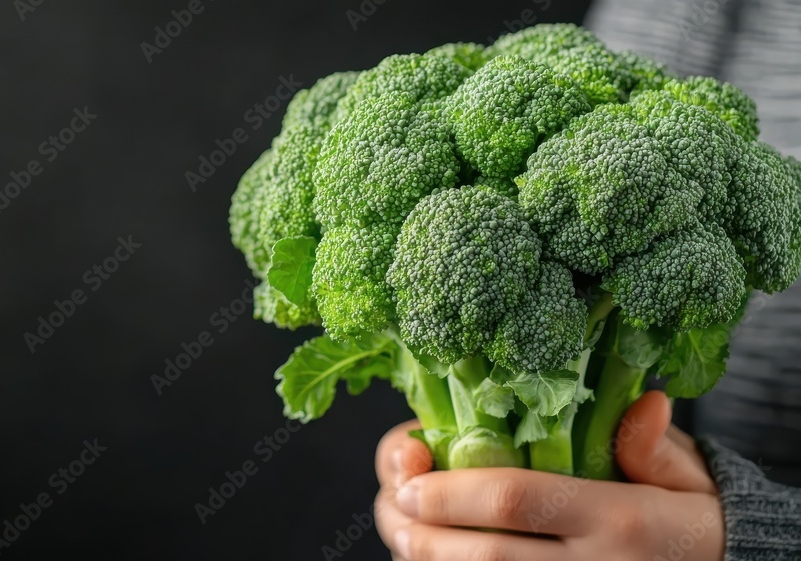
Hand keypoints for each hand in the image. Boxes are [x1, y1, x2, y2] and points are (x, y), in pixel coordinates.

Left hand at [374, 391, 723, 560]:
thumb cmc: (694, 520)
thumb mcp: (688, 477)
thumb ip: (655, 446)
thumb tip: (646, 405)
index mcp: (618, 518)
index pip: (517, 500)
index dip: (451, 491)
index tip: (411, 475)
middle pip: (485, 556)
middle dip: (424, 532)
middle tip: (392, 506)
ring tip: (400, 532)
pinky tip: (433, 558)